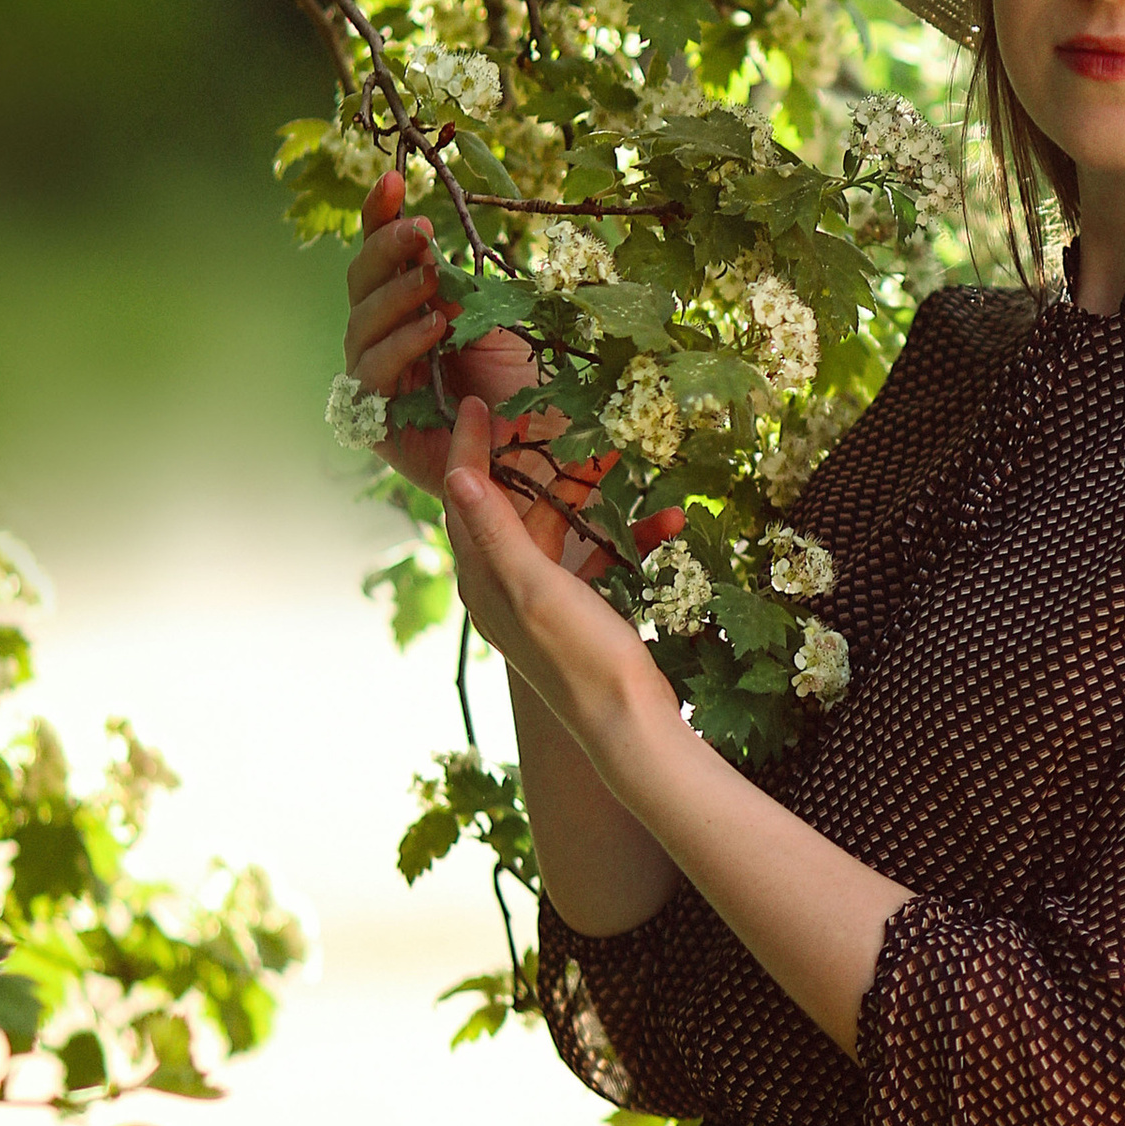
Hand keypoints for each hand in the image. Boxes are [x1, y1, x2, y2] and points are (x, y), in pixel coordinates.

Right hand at [341, 168, 549, 498]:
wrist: (548, 465)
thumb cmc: (532, 395)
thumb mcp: (505, 324)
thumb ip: (468, 286)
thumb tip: (437, 248)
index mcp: (413, 309)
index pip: (385, 258)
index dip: (380, 218)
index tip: (392, 180)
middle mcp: (388, 341)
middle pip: (362, 284)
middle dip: (386, 251)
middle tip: (422, 232)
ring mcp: (379, 383)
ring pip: (361, 326)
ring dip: (396, 296)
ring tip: (431, 280)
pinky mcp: (378, 425)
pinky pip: (373, 378)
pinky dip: (400, 348)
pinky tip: (430, 328)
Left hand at [440, 390, 671, 755]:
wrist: (630, 724)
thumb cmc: (580, 656)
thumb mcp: (534, 585)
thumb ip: (495, 530)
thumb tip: (455, 474)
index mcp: (483, 579)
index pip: (464, 498)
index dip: (470, 446)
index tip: (479, 400)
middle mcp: (506, 586)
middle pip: (513, 507)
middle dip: (540, 462)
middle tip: (560, 418)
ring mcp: (546, 599)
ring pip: (561, 527)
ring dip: (592, 494)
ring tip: (618, 456)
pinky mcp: (583, 609)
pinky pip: (600, 557)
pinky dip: (630, 535)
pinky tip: (670, 520)